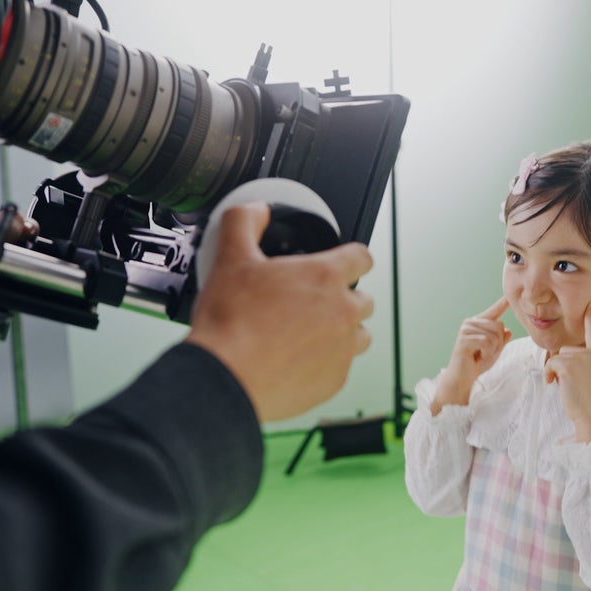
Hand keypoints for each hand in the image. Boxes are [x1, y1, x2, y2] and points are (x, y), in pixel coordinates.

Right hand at [185, 202, 374, 422]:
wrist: (226, 376)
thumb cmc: (231, 323)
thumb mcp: (230, 258)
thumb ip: (244, 222)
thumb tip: (255, 211)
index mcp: (325, 276)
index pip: (362, 257)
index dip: (353, 258)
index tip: (346, 263)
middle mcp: (342, 312)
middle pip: (363, 299)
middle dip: (344, 298)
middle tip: (313, 304)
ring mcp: (342, 348)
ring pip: (360, 335)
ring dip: (343, 331)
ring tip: (311, 334)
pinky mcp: (335, 380)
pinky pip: (342, 367)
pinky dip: (327, 363)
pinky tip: (299, 361)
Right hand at [430, 297, 511, 414]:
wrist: (462, 378)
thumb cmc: (476, 364)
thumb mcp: (493, 352)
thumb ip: (500, 341)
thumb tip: (508, 330)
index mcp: (478, 324)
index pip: (494, 312)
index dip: (502, 303)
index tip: (508, 296)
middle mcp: (471, 323)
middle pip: (498, 326)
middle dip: (498, 344)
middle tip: (486, 354)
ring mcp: (465, 330)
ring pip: (494, 335)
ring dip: (492, 350)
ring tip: (480, 356)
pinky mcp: (463, 339)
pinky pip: (486, 342)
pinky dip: (487, 354)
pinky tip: (478, 358)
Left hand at [544, 300, 590, 442]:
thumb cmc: (590, 401)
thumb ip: (582, 363)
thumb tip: (559, 357)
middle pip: (565, 349)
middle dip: (562, 365)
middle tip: (572, 384)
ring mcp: (580, 357)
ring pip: (557, 357)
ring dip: (556, 372)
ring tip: (568, 387)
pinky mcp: (567, 364)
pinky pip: (550, 363)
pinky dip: (550, 374)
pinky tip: (556, 385)